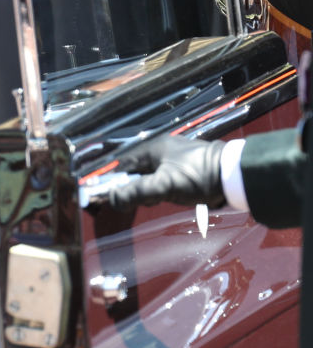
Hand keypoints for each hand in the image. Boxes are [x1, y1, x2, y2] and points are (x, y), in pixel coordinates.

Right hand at [106, 134, 225, 210]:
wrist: (235, 176)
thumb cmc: (198, 176)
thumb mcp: (165, 185)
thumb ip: (137, 192)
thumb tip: (112, 199)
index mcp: (152, 147)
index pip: (124, 164)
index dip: (117, 181)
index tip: (116, 197)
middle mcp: (161, 149)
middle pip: (137, 172)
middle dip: (137, 188)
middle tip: (148, 200)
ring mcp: (175, 158)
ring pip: (151, 177)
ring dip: (152, 191)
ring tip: (161, 199)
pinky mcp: (186, 168)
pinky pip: (165, 180)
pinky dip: (164, 190)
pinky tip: (171, 197)